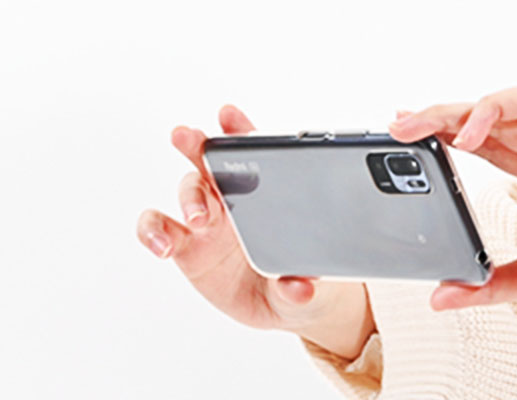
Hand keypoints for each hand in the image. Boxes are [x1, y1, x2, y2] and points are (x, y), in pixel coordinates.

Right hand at [136, 105, 373, 358]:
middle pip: (210, 161)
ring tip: (198, 217)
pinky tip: (161, 246)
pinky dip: (153, 232)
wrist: (279, 303)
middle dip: (199, 145)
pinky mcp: (185, 246)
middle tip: (190, 137)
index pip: (251, 153)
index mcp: (267, 192)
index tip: (229, 115)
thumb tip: (299, 288)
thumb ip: (300, 283)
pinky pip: (159, 229)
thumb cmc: (296, 274)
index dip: (238, 130)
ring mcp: (206, 220)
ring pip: (188, 190)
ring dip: (189, 195)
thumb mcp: (306, 280)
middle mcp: (232, 198)